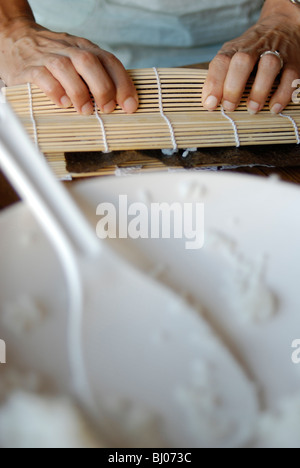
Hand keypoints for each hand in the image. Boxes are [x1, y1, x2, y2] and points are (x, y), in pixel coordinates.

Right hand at [0, 18, 138, 113]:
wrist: (15, 38)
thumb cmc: (53, 57)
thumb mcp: (77, 60)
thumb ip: (96, 75)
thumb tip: (121, 103)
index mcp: (85, 48)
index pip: (109, 61)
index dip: (123, 83)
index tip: (130, 105)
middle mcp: (69, 49)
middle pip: (90, 62)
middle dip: (103, 87)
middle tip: (108, 108)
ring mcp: (48, 56)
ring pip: (66, 67)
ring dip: (79, 92)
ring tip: (85, 111)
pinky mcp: (29, 67)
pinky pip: (43, 76)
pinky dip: (55, 90)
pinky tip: (62, 103)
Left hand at [202, 4, 299, 114]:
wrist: (281, 25)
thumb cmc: (251, 51)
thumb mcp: (232, 56)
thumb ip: (220, 76)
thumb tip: (208, 102)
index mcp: (235, 49)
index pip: (221, 62)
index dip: (214, 83)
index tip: (210, 104)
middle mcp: (254, 49)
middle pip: (242, 62)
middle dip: (233, 87)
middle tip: (230, 106)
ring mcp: (275, 53)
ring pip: (268, 66)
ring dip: (259, 90)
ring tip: (253, 108)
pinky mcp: (293, 61)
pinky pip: (290, 76)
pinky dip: (282, 93)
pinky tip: (274, 107)